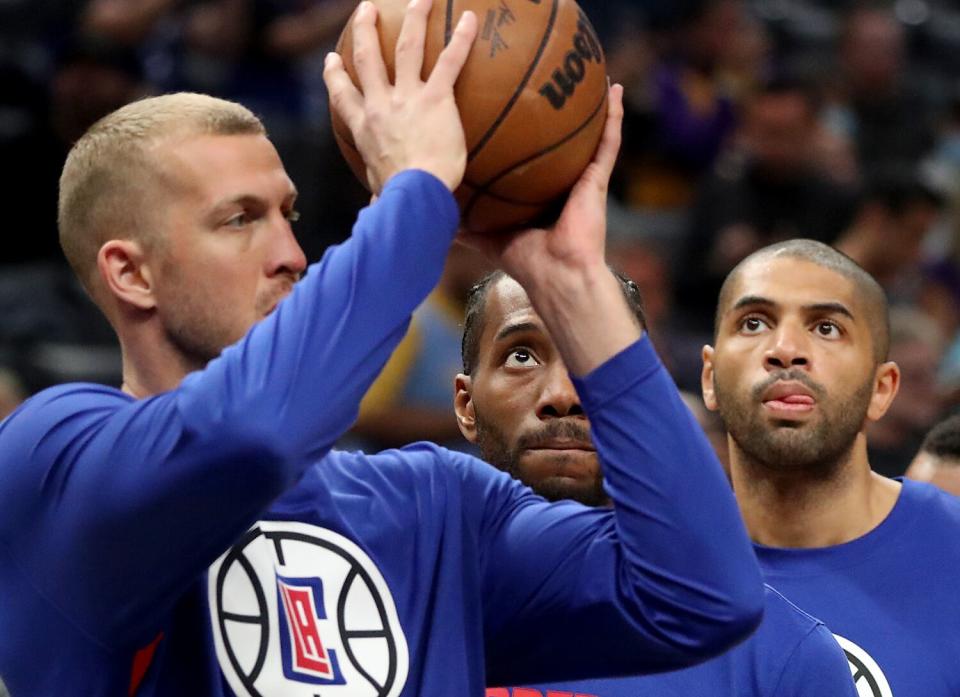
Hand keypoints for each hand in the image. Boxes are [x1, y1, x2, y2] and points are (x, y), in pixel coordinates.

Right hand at [323, 0, 477, 193]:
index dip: (335, 74)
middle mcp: (380, 106)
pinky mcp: (436, 99)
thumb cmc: (397, 199)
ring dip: (414, 19)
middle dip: (366, 29)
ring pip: (407, 48)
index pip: (343, 95)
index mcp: (363, 128)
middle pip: (368, 58)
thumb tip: (373, 213)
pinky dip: (460, 39)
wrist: (413, 194)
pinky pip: (449, 62)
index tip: (332, 59)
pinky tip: (469, 18)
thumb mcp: (377, 192)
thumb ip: (375, 193)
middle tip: (367, 9)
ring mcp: (407, 98)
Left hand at [459, 83, 624, 290]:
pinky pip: (609, 141)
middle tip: (544, 78)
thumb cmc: (524, 261)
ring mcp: (582, 179)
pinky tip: (613, 90)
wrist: (556, 275)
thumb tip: (432, 209)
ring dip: (590, 105)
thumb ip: (462, 222)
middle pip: (559, 141)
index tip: (507, 107)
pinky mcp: (598, 179)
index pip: (530, 159)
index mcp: (537, 195)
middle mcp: (561, 182)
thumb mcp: (485, 236)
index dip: (522, 135)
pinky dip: (614, 116)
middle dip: (554, 112)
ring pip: (589, 134)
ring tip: (586, 72)